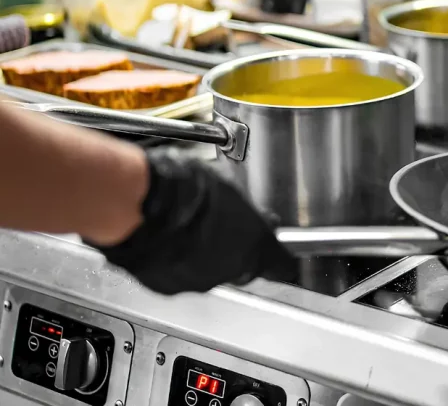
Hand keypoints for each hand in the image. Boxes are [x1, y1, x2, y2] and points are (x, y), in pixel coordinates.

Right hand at [89, 148, 289, 294]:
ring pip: (208, 272)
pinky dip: (173, 261)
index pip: (283, 265)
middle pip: (243, 268)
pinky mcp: (167, 286)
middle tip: (220, 228)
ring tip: (184, 228)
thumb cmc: (184, 187)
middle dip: (234, 251)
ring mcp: (199, 280)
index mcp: (256, 244)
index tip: (277, 252)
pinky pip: (177, 274)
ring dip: (201, 255)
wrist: (139, 203)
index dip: (279, 258)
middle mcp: (231, 269)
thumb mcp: (227, 187)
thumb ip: (242, 210)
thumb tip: (241, 210)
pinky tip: (165, 239)